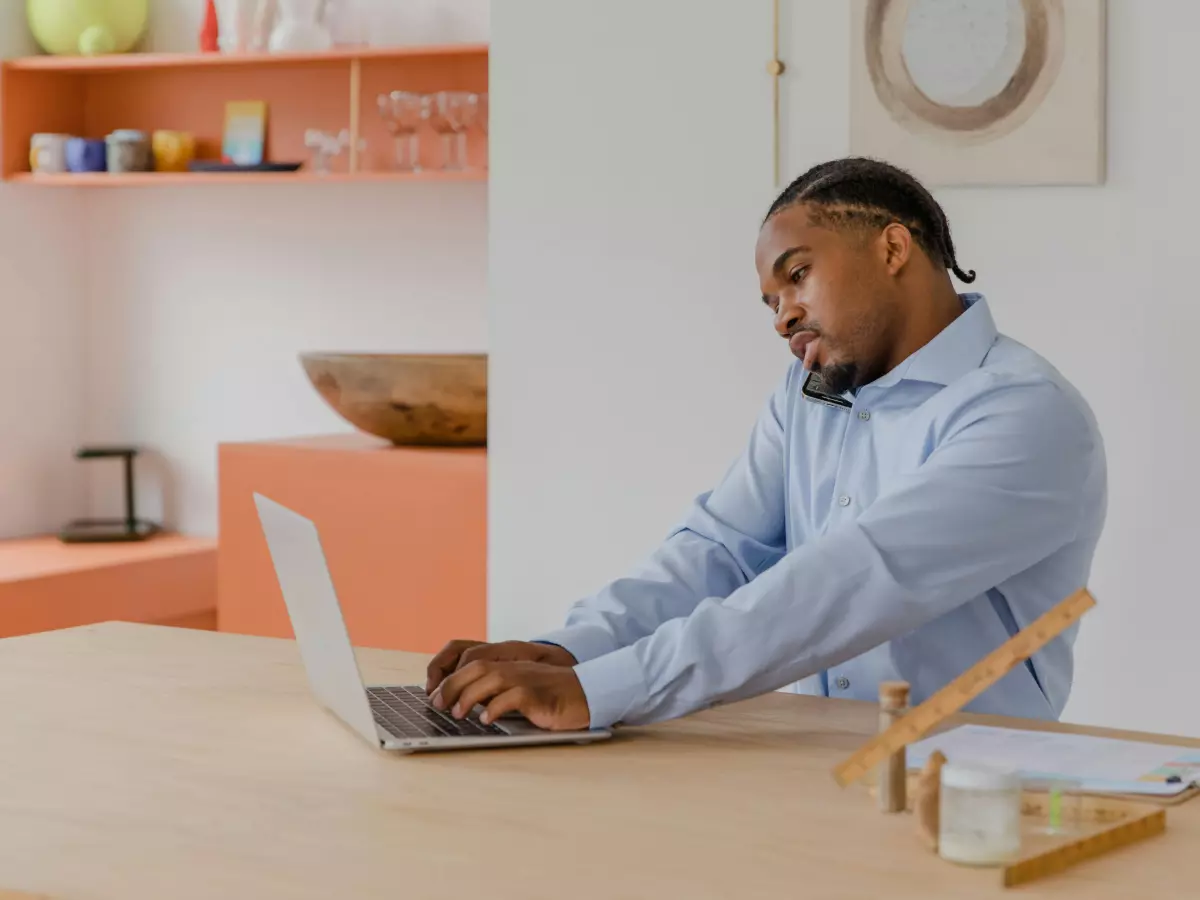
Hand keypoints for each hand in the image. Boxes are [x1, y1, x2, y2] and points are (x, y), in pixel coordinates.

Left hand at [429, 660, 589, 731]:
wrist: (586, 695)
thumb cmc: (551, 697)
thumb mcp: (520, 691)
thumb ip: (496, 693)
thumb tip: (465, 705)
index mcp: (509, 666)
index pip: (473, 662)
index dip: (451, 676)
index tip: (434, 695)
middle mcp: (516, 668)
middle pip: (477, 667)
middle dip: (453, 684)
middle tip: (438, 705)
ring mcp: (528, 679)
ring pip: (492, 678)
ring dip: (470, 695)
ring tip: (457, 713)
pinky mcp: (540, 694)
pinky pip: (515, 696)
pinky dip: (497, 707)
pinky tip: (486, 719)